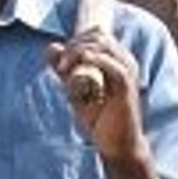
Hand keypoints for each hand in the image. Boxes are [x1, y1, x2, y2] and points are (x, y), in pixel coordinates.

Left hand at [49, 34, 146, 162]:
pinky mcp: (127, 87)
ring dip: (79, 51)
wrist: (116, 145)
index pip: (96, 33)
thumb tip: (50, 47)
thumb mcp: (75, 90)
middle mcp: (125, 61)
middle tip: (60, 66)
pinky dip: (96, 60)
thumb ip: (64, 70)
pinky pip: (114, 66)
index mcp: (116, 58)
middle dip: (74, 45)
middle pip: (98, 35)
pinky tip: (81, 63)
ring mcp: (127, 72)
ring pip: (104, 46)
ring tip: (64, 69)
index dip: (75, 40)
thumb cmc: (99, 118)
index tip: (60, 61)